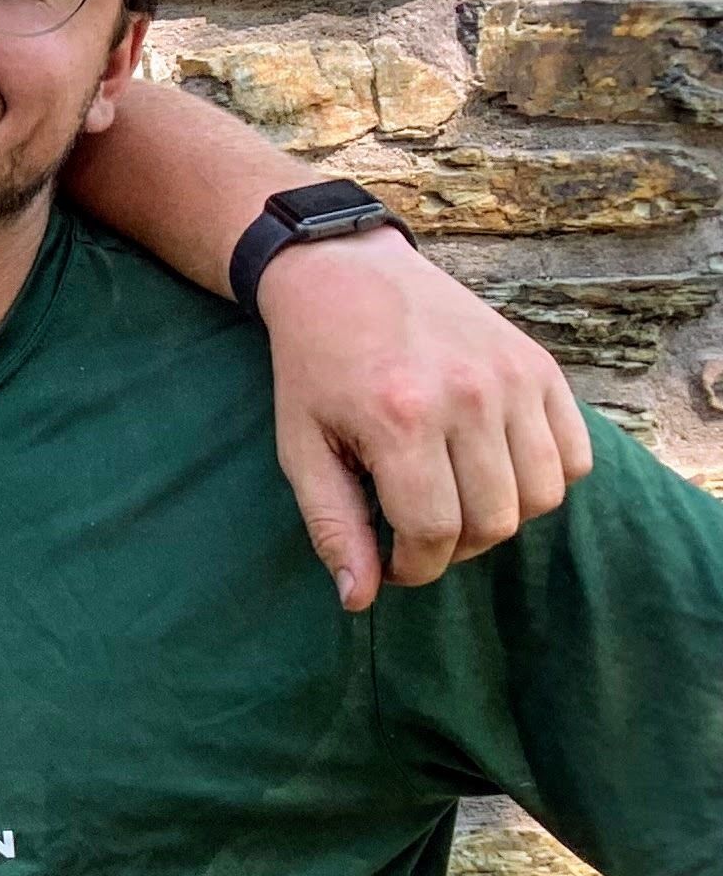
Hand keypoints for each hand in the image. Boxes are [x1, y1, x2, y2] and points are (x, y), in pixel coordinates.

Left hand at [250, 226, 587, 609]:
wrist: (347, 276)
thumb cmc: (316, 369)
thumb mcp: (301, 447)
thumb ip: (332, 525)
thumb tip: (358, 598)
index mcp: (401, 420)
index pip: (434, 532)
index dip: (415, 567)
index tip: (394, 565)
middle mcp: (468, 398)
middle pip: (494, 522)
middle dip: (454, 548)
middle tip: (419, 532)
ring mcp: (514, 380)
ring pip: (543, 496)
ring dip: (501, 519)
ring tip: (456, 502)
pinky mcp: (542, 367)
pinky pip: (574, 456)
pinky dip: (545, 480)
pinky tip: (495, 471)